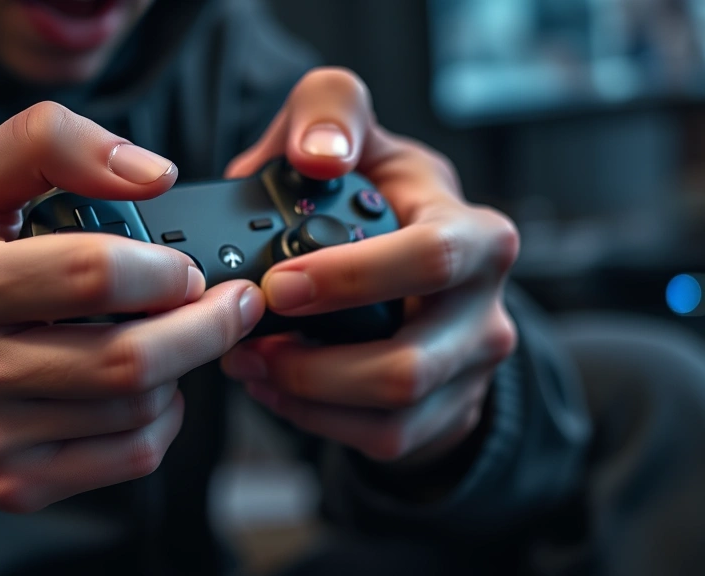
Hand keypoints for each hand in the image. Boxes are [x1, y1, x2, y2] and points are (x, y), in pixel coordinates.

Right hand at [0, 102, 264, 512]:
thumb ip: (50, 145)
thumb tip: (152, 173)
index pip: (96, 275)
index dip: (167, 269)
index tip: (190, 267)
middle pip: (131, 358)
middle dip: (206, 327)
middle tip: (228, 305)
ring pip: (139, 408)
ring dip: (181, 369)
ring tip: (173, 339)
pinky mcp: (17, 483)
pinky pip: (131, 456)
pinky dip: (163, 419)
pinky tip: (147, 390)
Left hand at [221, 68, 518, 468]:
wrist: (424, 269)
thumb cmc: (385, 198)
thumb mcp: (364, 136)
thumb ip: (331, 112)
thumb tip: (316, 154)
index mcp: (475, 234)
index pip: (430, 258)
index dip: (348, 279)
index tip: (275, 285)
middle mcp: (485, 307)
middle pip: (408, 365)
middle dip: (311, 364)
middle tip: (243, 341)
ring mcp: (470, 367)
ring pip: (391, 413)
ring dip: (304, 396)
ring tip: (247, 364)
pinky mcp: (447, 409)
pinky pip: (384, 438)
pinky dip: (317, 419)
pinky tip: (276, 387)